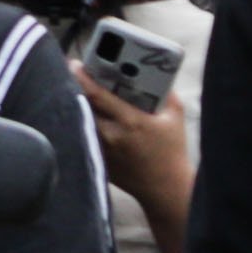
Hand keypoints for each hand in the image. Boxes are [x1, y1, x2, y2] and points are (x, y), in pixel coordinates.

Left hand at [87, 84, 193, 243]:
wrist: (166, 188)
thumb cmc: (172, 151)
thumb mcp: (175, 117)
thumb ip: (166, 92)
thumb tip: (154, 72)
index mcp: (131, 121)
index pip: (97, 94)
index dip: (82, 76)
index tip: (76, 63)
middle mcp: (112, 135)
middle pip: (82, 104)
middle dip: (77, 87)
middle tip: (76, 74)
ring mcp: (102, 149)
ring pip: (82, 120)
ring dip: (80, 105)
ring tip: (81, 93)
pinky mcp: (98, 160)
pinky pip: (86, 135)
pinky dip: (85, 123)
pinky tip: (91, 117)